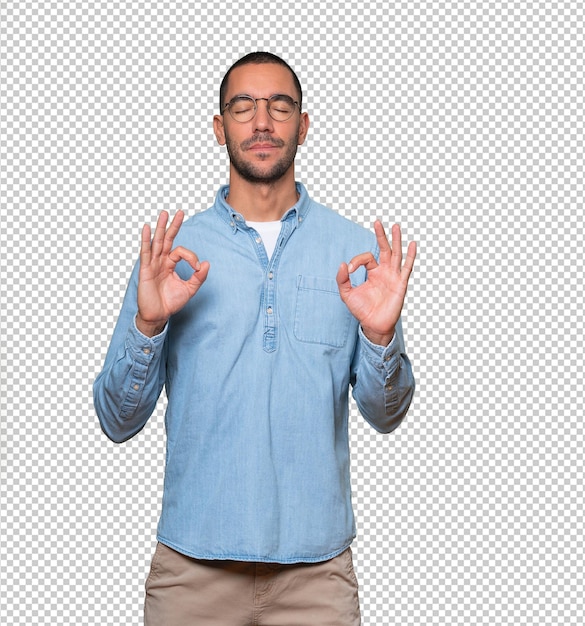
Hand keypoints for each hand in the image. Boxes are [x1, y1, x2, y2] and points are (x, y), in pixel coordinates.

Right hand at [136, 210, 208, 335]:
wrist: (159, 315)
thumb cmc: (171, 302)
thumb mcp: (189, 289)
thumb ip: (199, 277)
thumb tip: (207, 264)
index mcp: (170, 264)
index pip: (181, 252)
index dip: (192, 257)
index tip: (197, 268)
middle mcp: (161, 261)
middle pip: (167, 239)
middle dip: (173, 225)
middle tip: (180, 212)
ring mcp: (152, 264)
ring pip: (157, 242)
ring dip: (161, 228)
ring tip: (164, 213)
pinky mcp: (145, 270)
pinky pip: (145, 253)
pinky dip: (146, 240)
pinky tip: (147, 229)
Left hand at [336, 221, 415, 345]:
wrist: (373, 325)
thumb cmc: (362, 310)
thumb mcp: (347, 294)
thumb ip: (342, 280)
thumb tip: (343, 264)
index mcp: (372, 272)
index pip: (366, 257)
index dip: (356, 261)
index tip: (350, 270)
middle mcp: (384, 271)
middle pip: (384, 249)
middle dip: (381, 236)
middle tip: (377, 221)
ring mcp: (393, 276)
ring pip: (396, 254)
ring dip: (396, 240)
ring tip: (396, 226)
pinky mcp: (401, 284)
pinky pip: (407, 268)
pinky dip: (410, 256)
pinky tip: (412, 244)